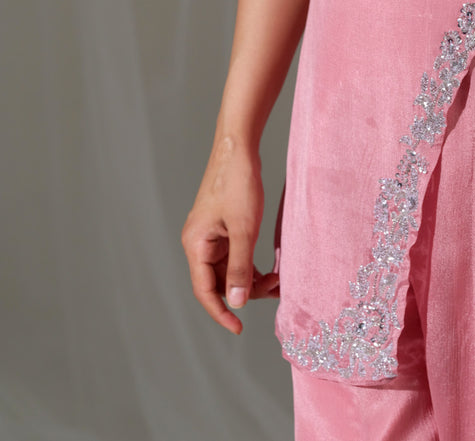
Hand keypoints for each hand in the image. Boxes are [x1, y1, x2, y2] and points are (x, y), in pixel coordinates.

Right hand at [181, 137, 280, 334]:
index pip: (204, 291)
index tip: (239, 328)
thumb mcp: (244, 228)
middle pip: (218, 282)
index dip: (221, 313)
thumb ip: (240, 268)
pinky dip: (251, 263)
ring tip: (278, 278)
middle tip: (276, 289)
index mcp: (195, 244)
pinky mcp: (222, 226)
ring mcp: (210, 234)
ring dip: (251, 278)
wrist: (239, 146)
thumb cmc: (238, 183)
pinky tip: (271, 266)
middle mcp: (198, 242)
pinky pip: (234, 254)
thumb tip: (237, 303)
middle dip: (245, 291)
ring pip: (228, 269)